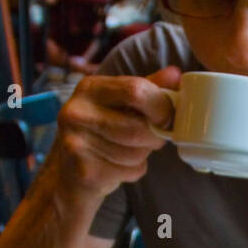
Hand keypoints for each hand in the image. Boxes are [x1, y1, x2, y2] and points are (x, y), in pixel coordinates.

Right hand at [48, 64, 180, 202]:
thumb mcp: (123, 103)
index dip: (161, 106)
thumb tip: (175, 74)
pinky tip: (120, 167)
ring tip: (131, 152)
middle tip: (154, 139)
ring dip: (144, 156)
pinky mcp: (84, 171)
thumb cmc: (103, 132)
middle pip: (138, 128)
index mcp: (89, 88)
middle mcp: (77, 112)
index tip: (166, 117)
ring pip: (136, 152)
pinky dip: (134, 172)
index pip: (136, 90)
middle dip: (156, 137)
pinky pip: (129, 171)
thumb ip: (149, 87)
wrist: (72, 173)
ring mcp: (76, 143)